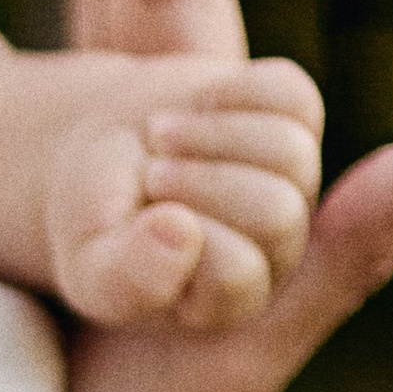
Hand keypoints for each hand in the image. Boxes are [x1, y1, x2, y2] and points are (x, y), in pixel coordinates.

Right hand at [45, 55, 326, 329]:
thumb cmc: (98, 224)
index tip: (139, 217)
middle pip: (277, 213)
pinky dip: (230, 92)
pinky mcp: (297, 121)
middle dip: (200, 181)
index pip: (237, 273)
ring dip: (208, 134)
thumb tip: (180, 233)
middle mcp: (278, 247)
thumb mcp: (95, 267)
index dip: (180, 233)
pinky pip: (289, 95)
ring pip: (290, 151)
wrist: (103, 155)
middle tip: (151, 174)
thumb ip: (132, 278)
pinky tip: (197, 107)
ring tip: (160, 136)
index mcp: (233, 299)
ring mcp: (296, 182)